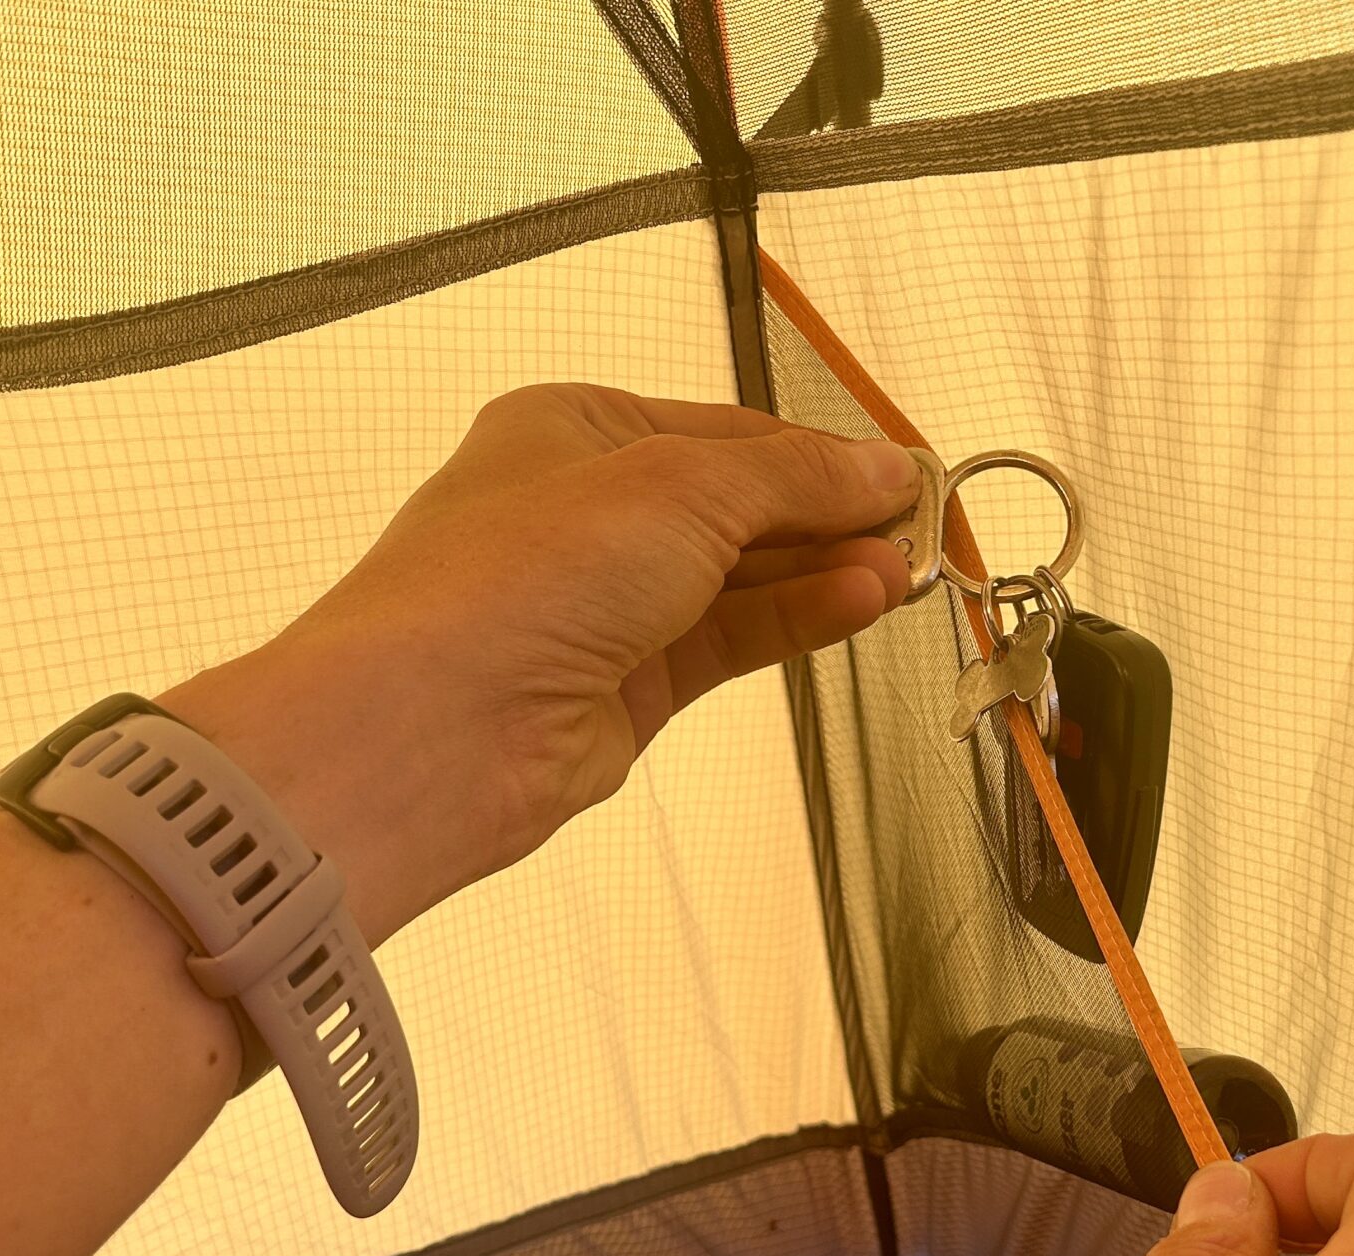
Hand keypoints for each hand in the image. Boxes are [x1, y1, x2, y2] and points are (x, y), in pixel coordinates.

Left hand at [159, 384, 919, 943]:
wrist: (432, 728)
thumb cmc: (515, 576)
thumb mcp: (679, 486)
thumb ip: (793, 478)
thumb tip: (882, 466)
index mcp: (574, 428)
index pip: (728, 431)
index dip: (821, 453)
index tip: (904, 473)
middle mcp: (586, 511)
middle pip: (740, 504)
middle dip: (831, 515)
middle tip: (922, 528)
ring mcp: (605, 604)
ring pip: (742, 577)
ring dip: (826, 571)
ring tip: (908, 572)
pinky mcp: (625, 686)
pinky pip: (730, 639)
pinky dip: (796, 619)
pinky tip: (860, 603)